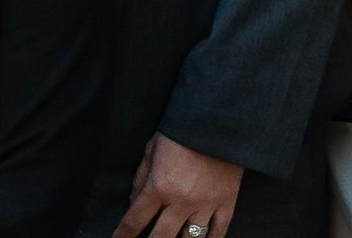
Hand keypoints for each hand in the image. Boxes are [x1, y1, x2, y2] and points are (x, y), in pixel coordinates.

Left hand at [112, 133, 242, 237]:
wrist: (216, 125)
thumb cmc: (179, 134)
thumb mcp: (151, 151)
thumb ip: (140, 179)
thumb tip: (131, 202)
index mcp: (159, 186)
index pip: (136, 219)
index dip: (124, 234)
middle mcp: (181, 201)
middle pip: (161, 237)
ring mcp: (205, 205)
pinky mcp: (226, 204)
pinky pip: (218, 232)